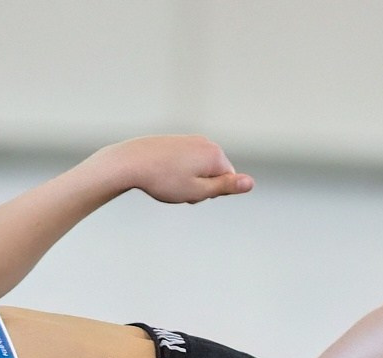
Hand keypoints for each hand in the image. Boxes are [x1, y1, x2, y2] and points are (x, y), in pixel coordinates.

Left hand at [94, 134, 252, 203]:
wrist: (130, 162)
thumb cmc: (164, 180)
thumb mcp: (198, 190)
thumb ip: (226, 187)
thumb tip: (251, 183)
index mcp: (215, 154)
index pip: (228, 181)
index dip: (210, 194)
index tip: (191, 193)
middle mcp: (206, 143)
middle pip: (213, 174)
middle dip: (200, 186)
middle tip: (178, 189)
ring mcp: (191, 139)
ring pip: (198, 169)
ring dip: (187, 181)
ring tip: (168, 182)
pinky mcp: (176, 141)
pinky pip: (185, 163)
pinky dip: (176, 172)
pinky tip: (161, 174)